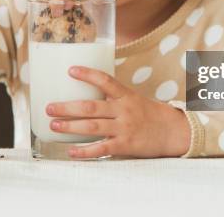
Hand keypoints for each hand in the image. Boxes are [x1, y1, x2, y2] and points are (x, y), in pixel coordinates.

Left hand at [46, 66, 190, 158]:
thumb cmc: (150, 114)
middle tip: (49, 107)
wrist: (174, 132)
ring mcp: (124, 128)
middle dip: (67, 107)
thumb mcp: (134, 99)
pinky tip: (71, 152)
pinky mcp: (125, 145)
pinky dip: (85, 151)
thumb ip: (114, 98)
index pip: (105, 80)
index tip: (70, 70)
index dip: (87, 75)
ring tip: (53, 125)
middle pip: (91, 106)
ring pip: (92, 126)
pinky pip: (101, 148)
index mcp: (126, 95)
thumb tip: (88, 94)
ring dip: (70, 126)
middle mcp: (123, 110)